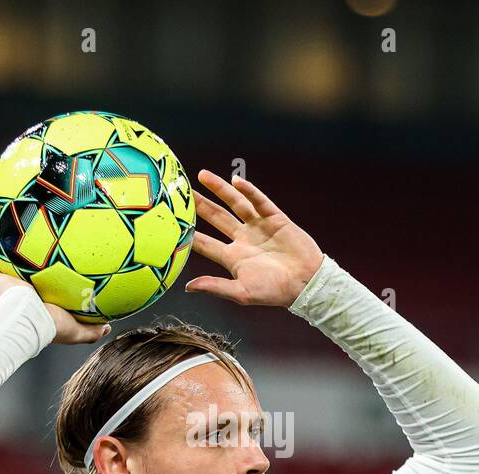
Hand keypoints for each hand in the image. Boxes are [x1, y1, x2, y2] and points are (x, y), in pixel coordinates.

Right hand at [0, 227, 108, 343]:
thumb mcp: (77, 329)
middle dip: (16, 262)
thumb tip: (106, 326)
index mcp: (35, 305)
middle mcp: (16, 295)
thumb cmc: (51, 327)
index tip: (47, 267)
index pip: (38, 289)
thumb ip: (91, 329)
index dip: (41, 280)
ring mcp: (2, 286)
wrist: (29, 322)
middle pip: (15, 273)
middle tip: (24, 244)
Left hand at [184, 170, 322, 307]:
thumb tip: (188, 287)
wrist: (307, 283)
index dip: (189, 234)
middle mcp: (243, 240)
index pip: (205, 243)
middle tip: (182, 192)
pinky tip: (236, 181)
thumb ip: (215, 286)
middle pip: (216, 218)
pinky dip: (248, 191)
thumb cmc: (275, 292)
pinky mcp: (275, 219)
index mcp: (233, 258)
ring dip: (220, 190)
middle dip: (200, 205)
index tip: (171, 223)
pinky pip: (259, 201)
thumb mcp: (241, 292)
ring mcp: (258, 227)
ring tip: (202, 176)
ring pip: (235, 204)